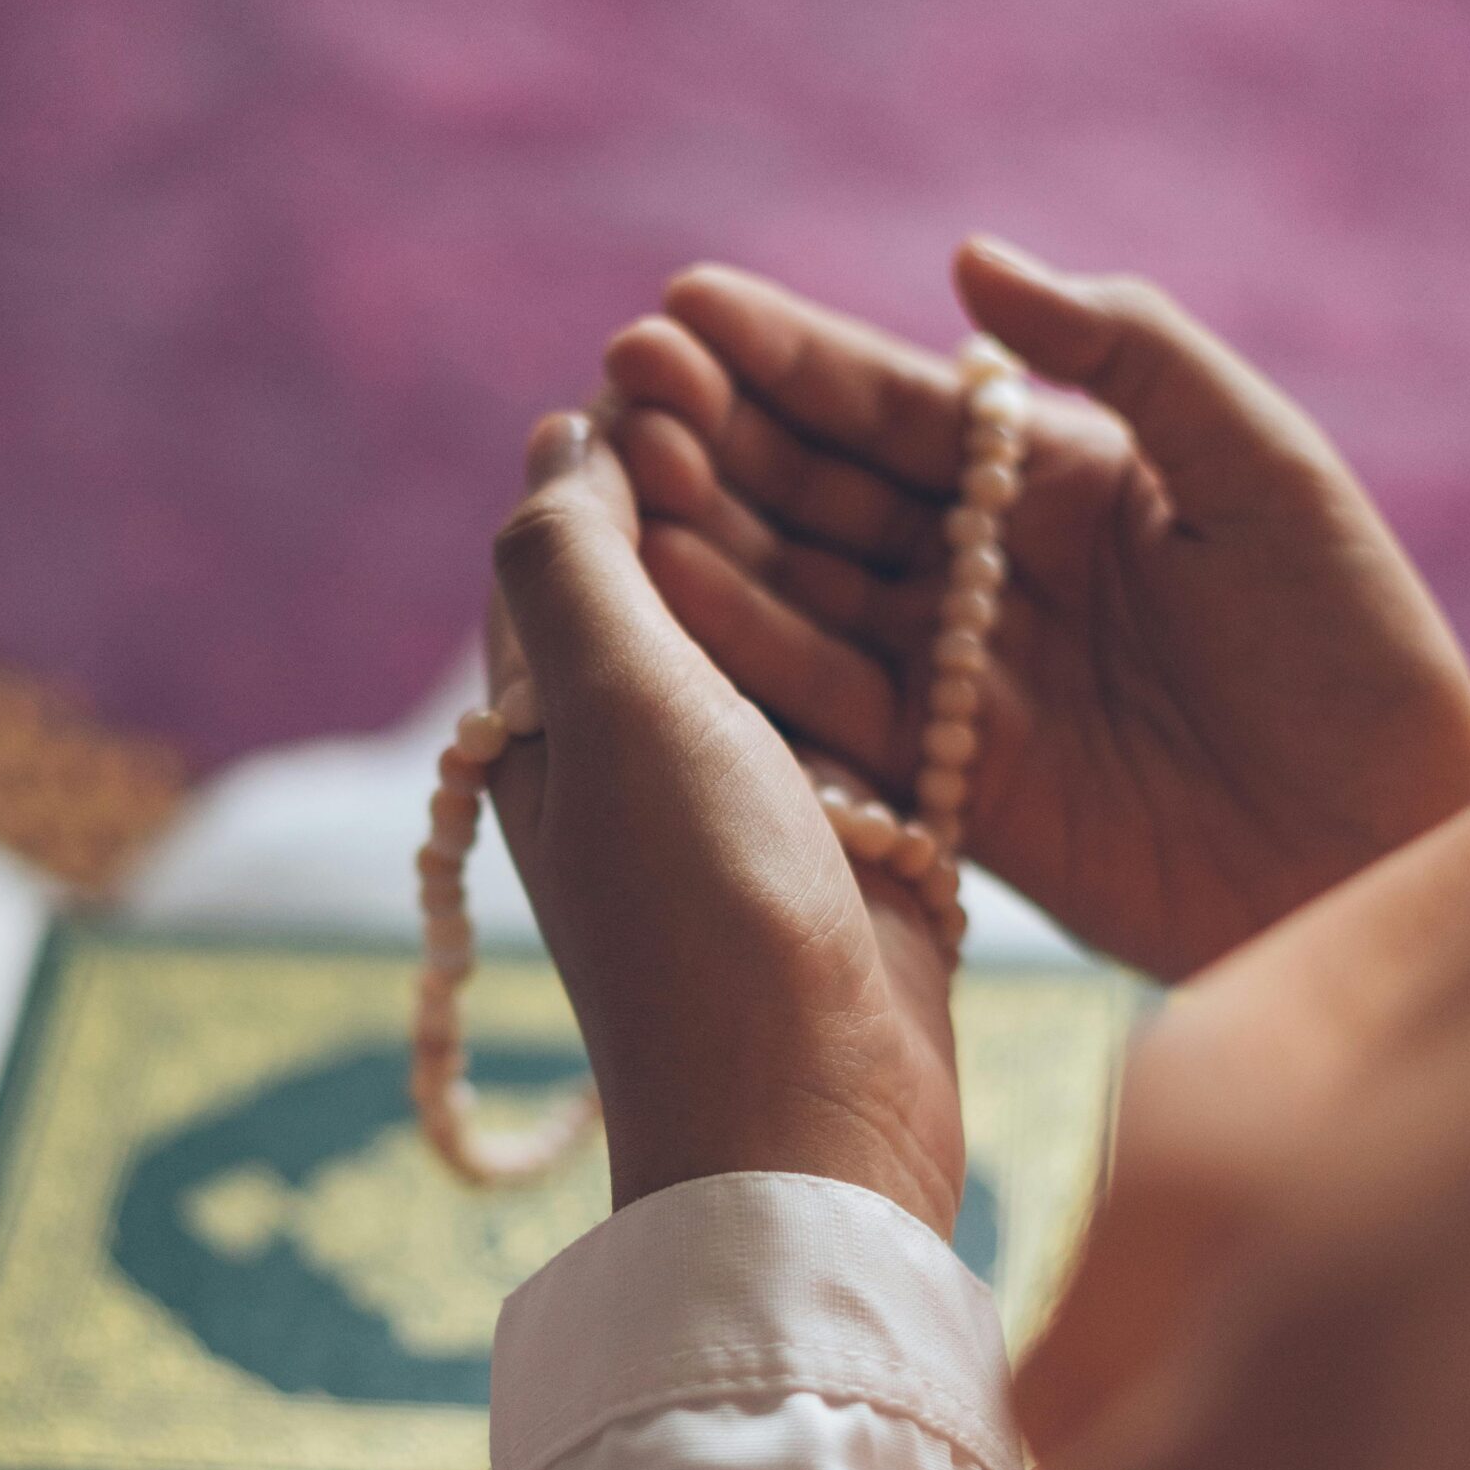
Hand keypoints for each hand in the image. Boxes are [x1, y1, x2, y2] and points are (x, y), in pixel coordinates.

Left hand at [482, 410, 963, 1234]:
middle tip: (774, 377)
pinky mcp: (837, 843)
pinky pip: (849, 711)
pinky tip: (923, 576)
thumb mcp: (610, 708)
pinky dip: (869, 641)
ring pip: (766, 639)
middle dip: (708, 478)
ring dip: (795, 549)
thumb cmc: (700, 909)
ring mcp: (737, 804)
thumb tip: (559, 439)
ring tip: (855, 444)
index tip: (679, 353)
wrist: (814, 1115)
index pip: (563, 544)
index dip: (611, 444)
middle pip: (666, 579)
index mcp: (546, 723)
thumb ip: (574, 565)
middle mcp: (631, 758)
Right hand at [603, 239, 1469, 981]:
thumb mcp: (1261, 468)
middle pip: (824, 490)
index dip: (791, 356)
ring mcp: (959, 677)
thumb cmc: (1351, 644)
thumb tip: (969, 261)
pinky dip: (747, 657)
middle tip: (624, 384)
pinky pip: (826, 708)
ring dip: (710, 536)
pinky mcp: (948, 783)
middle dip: (721, 435)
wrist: (1385, 845)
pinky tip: (666, 600)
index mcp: (1058, 478)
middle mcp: (987, 569)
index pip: (895, 403)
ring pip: (803, 592)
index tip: (684, 309)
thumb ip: (1127, 352)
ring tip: (625, 479)